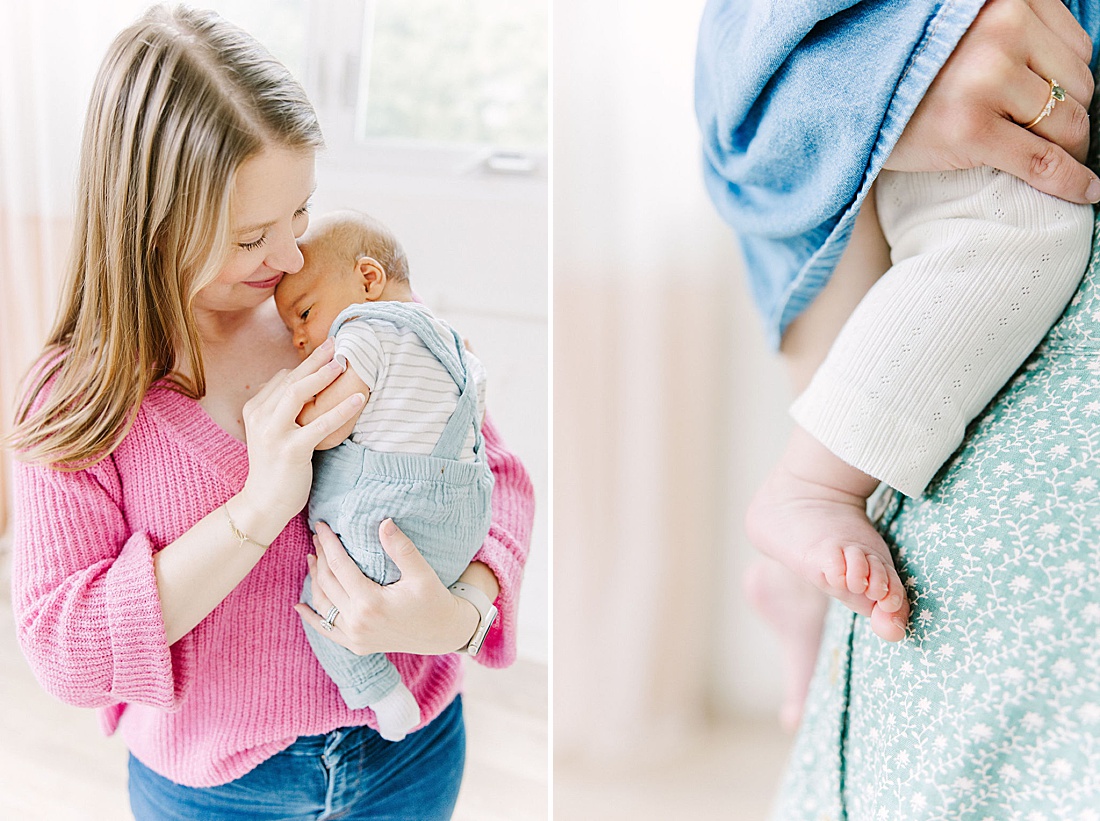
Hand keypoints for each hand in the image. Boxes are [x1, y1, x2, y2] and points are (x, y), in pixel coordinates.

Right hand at [236, 339, 364, 541]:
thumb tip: (309, 385)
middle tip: (338, 343)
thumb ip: (284, 410)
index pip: (283, 378)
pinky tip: (359, 399)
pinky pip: (321, 423)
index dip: (307, 364)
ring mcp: (274, 433)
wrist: (263, 504)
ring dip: (324, 375)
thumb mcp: (273, 432)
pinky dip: (341, 408)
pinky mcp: (291, 450)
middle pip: (291, 379)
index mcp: (255, 410)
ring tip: (345, 362)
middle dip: (316, 359)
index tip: (328, 352)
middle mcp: (260, 417)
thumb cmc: (275, 467)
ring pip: (299, 393)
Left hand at [295, 520, 481, 655]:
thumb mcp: (421, 573)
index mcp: (370, 603)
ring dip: (314, 581)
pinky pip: (327, 631)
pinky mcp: (357, 646)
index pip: (340, 566)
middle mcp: (357, 623)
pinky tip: (300, 606)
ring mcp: (355, 637)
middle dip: (320, 557)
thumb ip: (401, 548)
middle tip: (316, 537)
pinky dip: (312, 618)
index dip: (329, 543)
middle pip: (328, 583)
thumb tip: (384, 522)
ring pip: (323, 605)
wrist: (443, 633)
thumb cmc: (435, 600)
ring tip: (312, 559)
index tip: (321, 526)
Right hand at [885, 0, 1098, 202]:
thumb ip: (1009, 35)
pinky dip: (1069, 181)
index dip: (1069, 84)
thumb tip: (1067, 80)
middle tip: (1050, 142)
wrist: (842, 102)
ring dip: (1069, 150)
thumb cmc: (906, 75)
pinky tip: (1084, 191)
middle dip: (1069, 118)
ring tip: (1054, 163)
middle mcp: (1001, 29)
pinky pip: (1041, 161)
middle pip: (1077, 85)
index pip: (1076, 48)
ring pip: (1066, 123)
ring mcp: (985, 79)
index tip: (1056, 108)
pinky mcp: (969, 129)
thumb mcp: (963, 33)